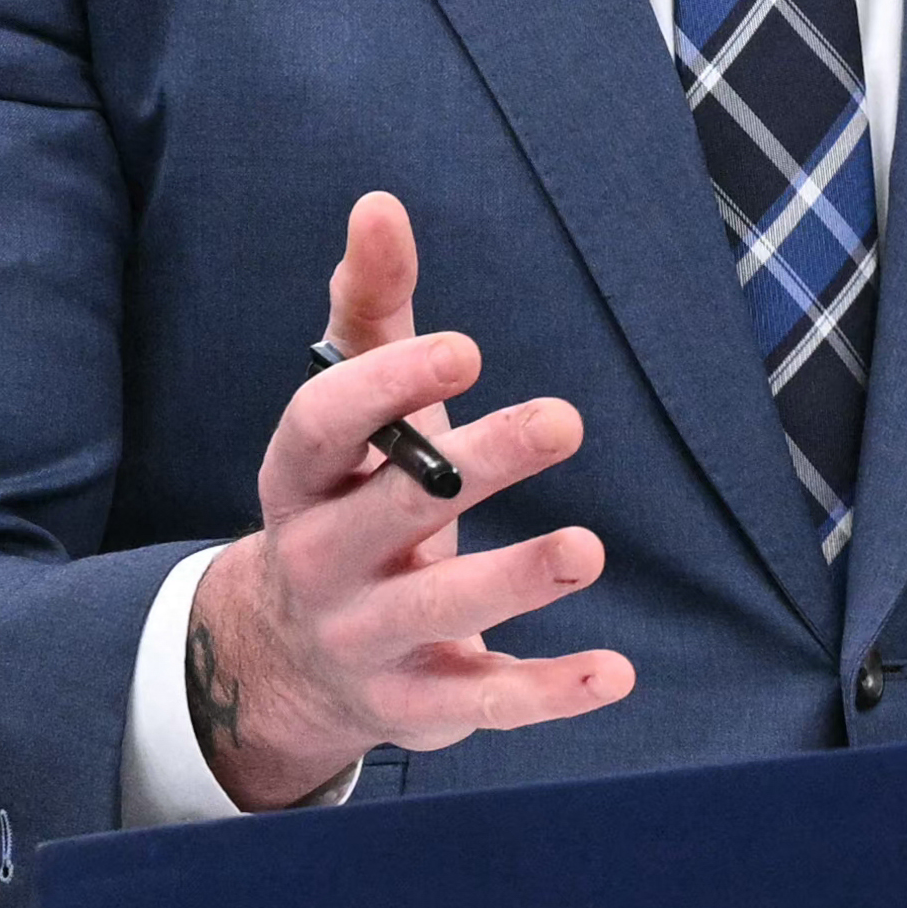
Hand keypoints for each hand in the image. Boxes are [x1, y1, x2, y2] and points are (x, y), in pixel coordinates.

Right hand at [183, 191, 632, 810]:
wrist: (289, 659)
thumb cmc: (347, 497)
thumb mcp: (350, 412)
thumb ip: (370, 310)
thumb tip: (380, 203)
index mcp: (297, 478)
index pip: (322, 428)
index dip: (387, 389)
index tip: (465, 350)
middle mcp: (320, 560)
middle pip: (394, 511)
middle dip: (477, 465)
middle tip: (564, 418)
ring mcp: (366, 640)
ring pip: (440, 610)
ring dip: (515, 580)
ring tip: (588, 547)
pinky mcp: (418, 704)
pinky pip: (484, 703)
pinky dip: (548, 693)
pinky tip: (617, 672)